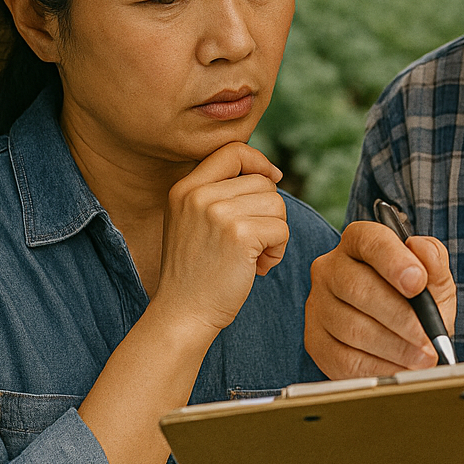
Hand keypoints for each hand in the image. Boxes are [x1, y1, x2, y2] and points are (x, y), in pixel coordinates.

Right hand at [149, 142, 289, 338]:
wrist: (182, 313)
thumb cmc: (196, 272)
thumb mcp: (192, 222)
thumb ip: (218, 194)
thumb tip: (269, 175)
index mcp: (185, 187)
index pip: (232, 151)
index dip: (259, 162)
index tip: (274, 179)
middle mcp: (198, 194)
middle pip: (263, 183)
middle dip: (268, 213)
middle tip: (252, 244)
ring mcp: (218, 212)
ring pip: (276, 205)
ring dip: (274, 234)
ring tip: (252, 258)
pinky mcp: (240, 234)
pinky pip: (281, 229)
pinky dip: (278, 251)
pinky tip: (257, 268)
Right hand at [305, 220, 455, 376]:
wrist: (401, 335)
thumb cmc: (416, 302)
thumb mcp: (434, 278)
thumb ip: (434, 260)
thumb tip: (421, 249)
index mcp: (359, 242)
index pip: (370, 241)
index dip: (394, 261)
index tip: (418, 283)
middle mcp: (331, 268)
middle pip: (358, 288)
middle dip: (400, 317)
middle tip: (428, 339)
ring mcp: (318, 305)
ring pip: (352, 328)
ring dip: (394, 347)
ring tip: (422, 358)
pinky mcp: (315, 341)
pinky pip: (344, 358)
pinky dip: (378, 368)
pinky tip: (401, 369)